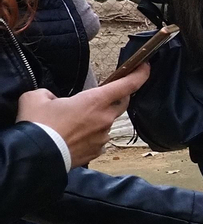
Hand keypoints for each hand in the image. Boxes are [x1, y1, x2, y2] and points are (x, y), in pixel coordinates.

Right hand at [17, 66, 148, 166]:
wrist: (37, 156)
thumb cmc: (38, 125)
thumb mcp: (35, 98)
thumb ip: (48, 93)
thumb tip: (52, 99)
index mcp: (95, 101)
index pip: (126, 85)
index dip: (139, 75)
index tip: (146, 67)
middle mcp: (105, 119)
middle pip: (121, 103)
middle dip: (117, 96)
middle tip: (103, 95)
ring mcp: (103, 137)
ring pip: (106, 123)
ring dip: (95, 120)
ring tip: (72, 123)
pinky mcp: (97, 151)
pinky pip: (98, 139)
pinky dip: (89, 136)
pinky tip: (73, 137)